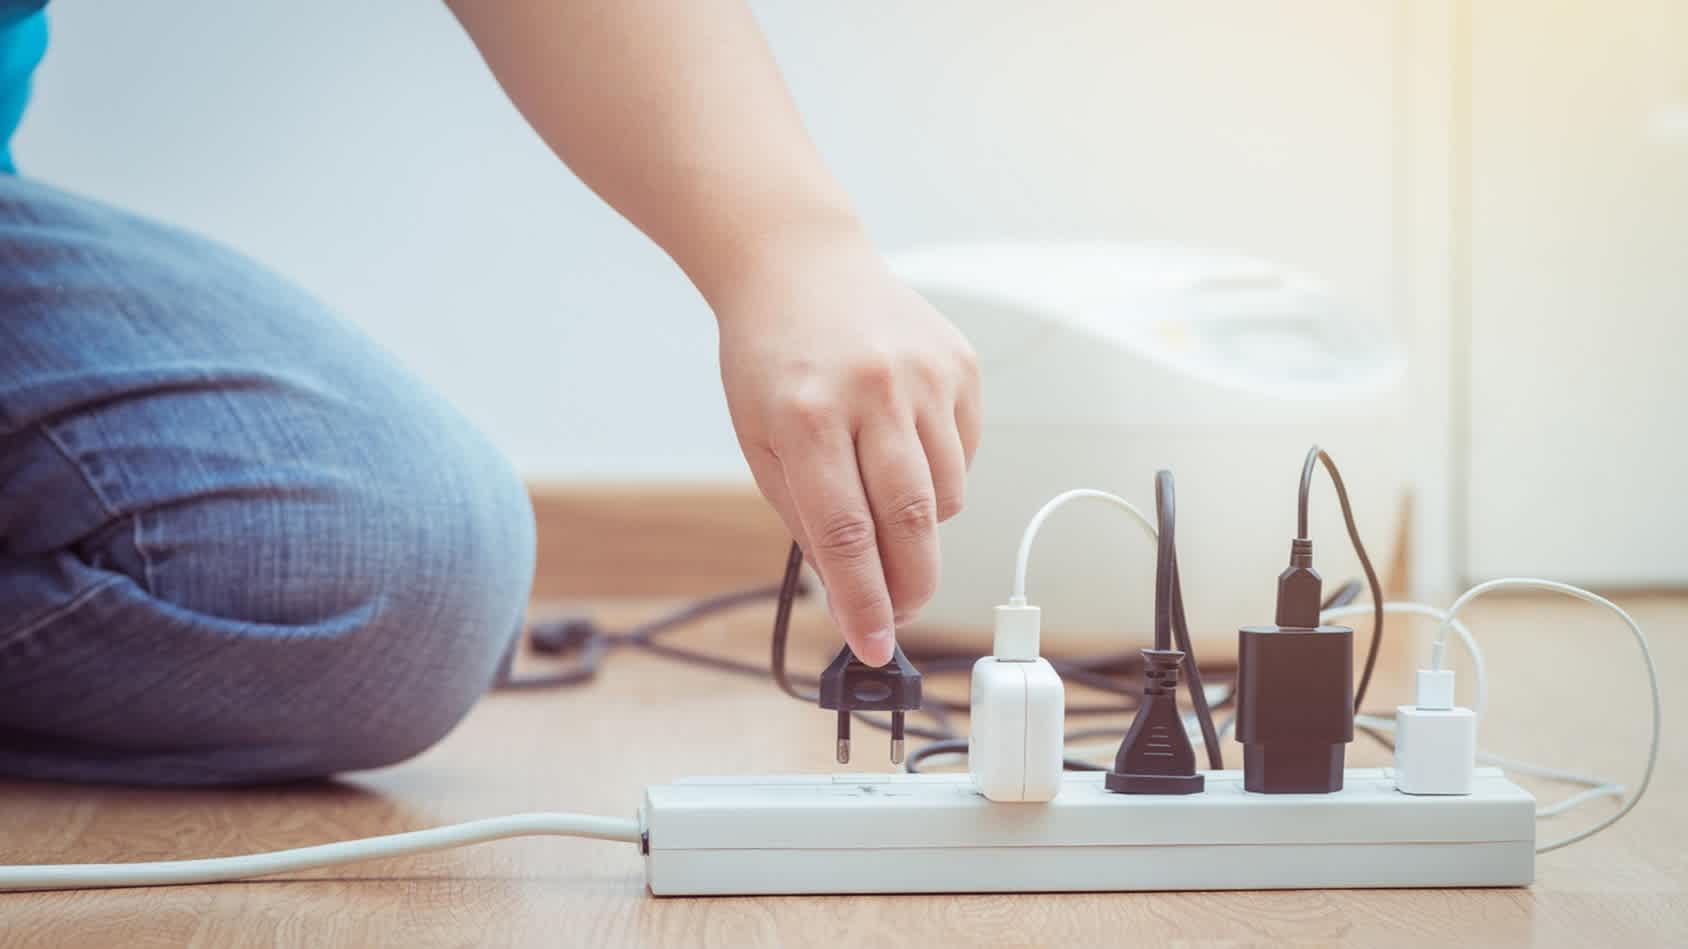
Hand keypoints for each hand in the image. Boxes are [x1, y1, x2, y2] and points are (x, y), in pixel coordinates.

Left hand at [715, 232, 980, 665]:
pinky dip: (939, 472)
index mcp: (808, 416)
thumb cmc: (772, 362)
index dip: (864, 601)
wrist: (799, 265)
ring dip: (920, 525)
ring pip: (946, 495)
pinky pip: (965, 454)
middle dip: (911, 585)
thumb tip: (854, 597)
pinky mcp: (960, 366)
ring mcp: (925, 375)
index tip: (874, 646)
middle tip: (901, 614)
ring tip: (884, 502)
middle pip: (911, 521)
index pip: (846, 534)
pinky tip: (903, 446)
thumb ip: (807, 521)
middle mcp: (874, 391)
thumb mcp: (762, 443)